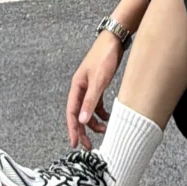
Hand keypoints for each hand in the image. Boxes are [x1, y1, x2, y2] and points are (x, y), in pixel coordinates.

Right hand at [65, 34, 122, 148]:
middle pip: (79, 114)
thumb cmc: (104, 57)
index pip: (72, 113)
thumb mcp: (98, 81)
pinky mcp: (98, 85)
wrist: (114, 40)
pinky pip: (96, 104)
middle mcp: (80, 88)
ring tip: (104, 130)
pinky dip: (101, 112)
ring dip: (94, 122)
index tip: (75, 144)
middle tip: (88, 146)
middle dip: (83, 130)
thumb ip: (91, 101)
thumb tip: (83, 121)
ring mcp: (89, 87)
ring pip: (88, 110)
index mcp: (76, 87)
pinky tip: (108, 118)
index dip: (73, 129)